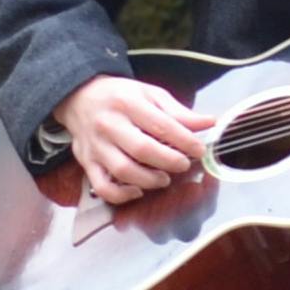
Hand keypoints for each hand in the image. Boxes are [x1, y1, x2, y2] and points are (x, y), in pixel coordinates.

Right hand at [52, 75, 217, 205]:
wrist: (79, 97)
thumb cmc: (119, 96)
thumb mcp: (150, 94)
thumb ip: (179, 112)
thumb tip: (210, 122)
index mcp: (128, 103)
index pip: (161, 125)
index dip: (185, 141)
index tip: (199, 149)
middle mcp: (109, 124)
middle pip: (142, 149)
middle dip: (169, 161)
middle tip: (183, 164)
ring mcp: (96, 145)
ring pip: (123, 171)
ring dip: (149, 180)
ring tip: (164, 178)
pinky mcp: (86, 162)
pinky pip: (103, 186)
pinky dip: (121, 195)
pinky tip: (137, 191)